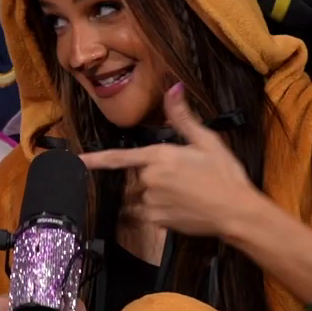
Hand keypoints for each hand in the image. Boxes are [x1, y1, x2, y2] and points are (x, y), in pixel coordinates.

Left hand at [79, 84, 267, 239]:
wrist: (236, 212)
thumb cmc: (224, 174)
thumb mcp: (206, 141)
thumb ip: (182, 117)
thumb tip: (173, 89)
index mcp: (158, 156)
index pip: (118, 157)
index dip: (94, 159)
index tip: (75, 160)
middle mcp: (149, 179)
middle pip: (140, 175)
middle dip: (156, 175)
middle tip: (187, 179)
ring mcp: (151, 202)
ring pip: (145, 195)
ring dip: (158, 194)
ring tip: (188, 194)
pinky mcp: (156, 221)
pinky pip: (151, 213)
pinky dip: (162, 210)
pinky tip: (184, 208)